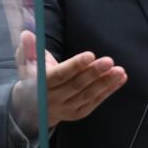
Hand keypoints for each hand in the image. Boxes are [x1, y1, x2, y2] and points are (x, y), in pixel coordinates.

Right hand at [11, 30, 126, 130]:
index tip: (89, 55)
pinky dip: (109, 90)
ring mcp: (66, 108)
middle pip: (76, 85)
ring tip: (119, 71)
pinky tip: (120, 79)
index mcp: (40, 85)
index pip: (59, 75)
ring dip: (105, 83)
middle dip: (94, 73)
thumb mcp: (26, 62)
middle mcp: (53, 99)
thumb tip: (27, 34)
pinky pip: (95, 101)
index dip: (74, 66)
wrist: (33, 106)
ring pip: (88, 95)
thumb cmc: (33, 76)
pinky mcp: (78, 112)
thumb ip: (28, 48)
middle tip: (109, 61)